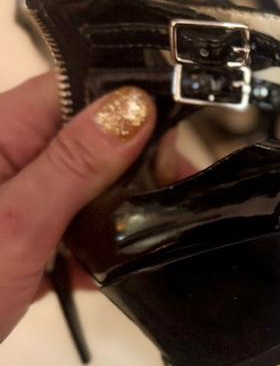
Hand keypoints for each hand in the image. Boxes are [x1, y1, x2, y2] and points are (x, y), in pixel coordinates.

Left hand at [0, 75, 155, 342]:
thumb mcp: (17, 223)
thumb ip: (74, 164)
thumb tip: (134, 105)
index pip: (76, 89)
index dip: (132, 105)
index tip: (177, 144)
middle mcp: (3, 159)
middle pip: (85, 139)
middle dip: (133, 166)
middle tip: (173, 204)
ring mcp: (8, 204)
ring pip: (81, 189)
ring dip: (116, 212)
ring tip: (154, 240)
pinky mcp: (11, 243)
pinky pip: (64, 231)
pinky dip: (90, 251)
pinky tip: (113, 276)